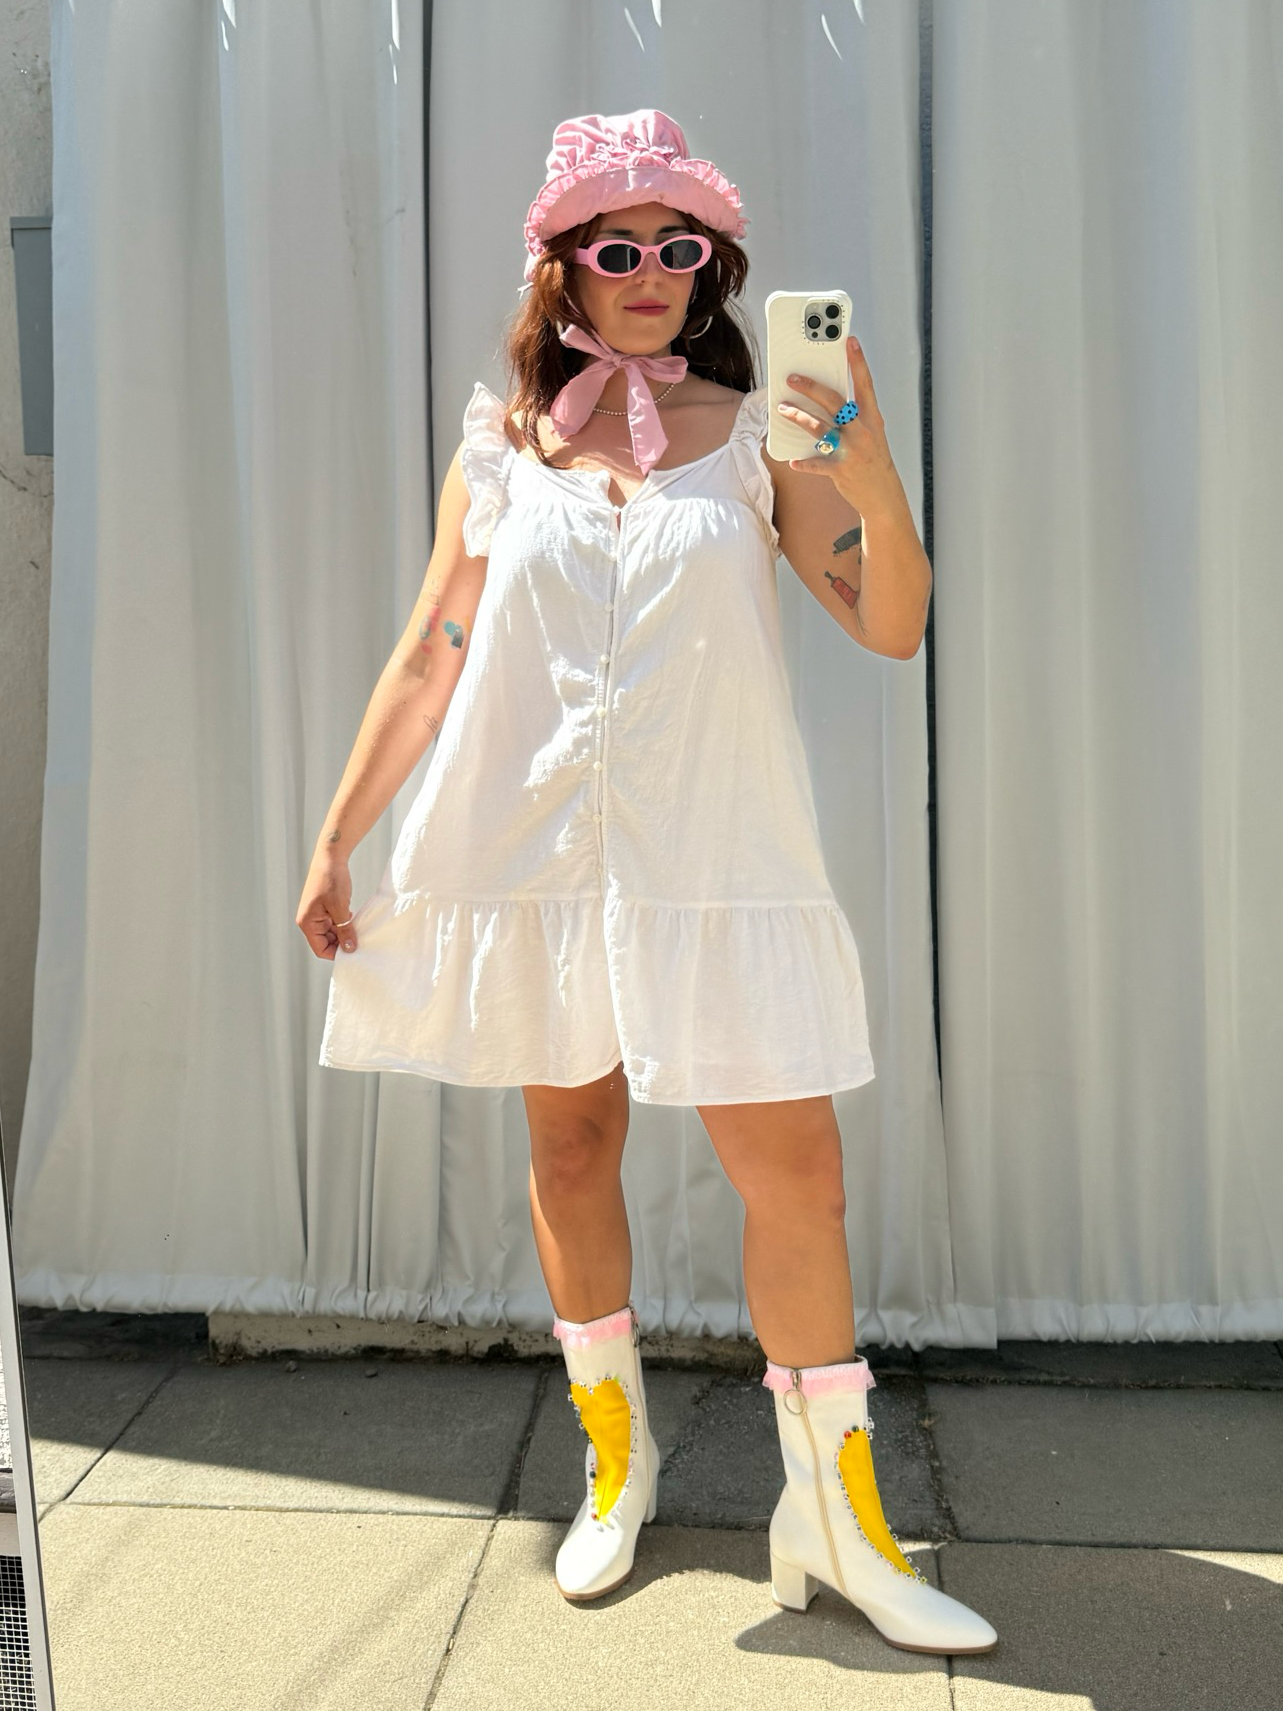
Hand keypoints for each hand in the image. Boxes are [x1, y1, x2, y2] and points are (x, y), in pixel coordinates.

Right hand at [296, 854, 358, 959]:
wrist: (331, 857)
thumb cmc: (332, 880)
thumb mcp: (341, 908)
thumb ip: (344, 930)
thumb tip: (349, 949)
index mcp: (307, 923)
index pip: (320, 949)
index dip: (336, 953)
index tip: (353, 950)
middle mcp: (308, 920)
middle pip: (325, 942)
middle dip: (341, 942)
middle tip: (359, 940)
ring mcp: (315, 913)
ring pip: (330, 932)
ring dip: (343, 932)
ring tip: (357, 929)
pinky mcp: (323, 907)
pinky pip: (333, 922)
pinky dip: (343, 923)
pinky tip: (353, 918)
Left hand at [776, 334, 901, 516]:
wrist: (883, 494)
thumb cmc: (874, 459)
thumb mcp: (872, 433)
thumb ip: (855, 416)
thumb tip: (828, 398)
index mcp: (872, 419)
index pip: (865, 384)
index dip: (858, 362)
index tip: (850, 342)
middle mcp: (861, 431)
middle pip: (834, 402)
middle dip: (812, 388)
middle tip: (793, 378)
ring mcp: (850, 451)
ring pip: (819, 428)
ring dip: (798, 417)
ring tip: (783, 409)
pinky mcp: (840, 470)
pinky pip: (816, 464)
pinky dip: (803, 462)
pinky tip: (793, 460)